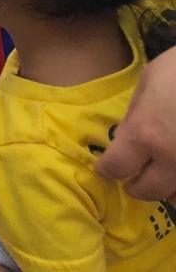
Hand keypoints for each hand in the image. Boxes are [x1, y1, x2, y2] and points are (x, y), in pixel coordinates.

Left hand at [96, 45, 175, 201]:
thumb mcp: (148, 82)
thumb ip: (135, 115)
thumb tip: (127, 137)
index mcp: (145, 134)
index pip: (117, 166)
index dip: (107, 168)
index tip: (105, 168)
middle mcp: (172, 159)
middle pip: (148, 190)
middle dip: (135, 186)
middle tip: (132, 181)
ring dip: (167, 190)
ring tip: (163, 179)